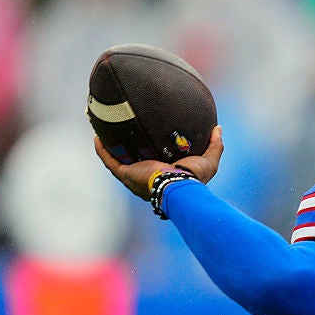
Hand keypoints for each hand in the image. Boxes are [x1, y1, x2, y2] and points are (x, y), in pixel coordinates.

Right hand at [94, 125, 223, 200]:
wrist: (179, 187)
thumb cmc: (194, 178)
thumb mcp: (209, 160)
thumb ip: (215, 145)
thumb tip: (218, 128)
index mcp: (163, 173)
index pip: (154, 161)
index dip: (149, 150)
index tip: (147, 136)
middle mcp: (146, 176)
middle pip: (132, 159)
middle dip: (125, 147)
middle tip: (122, 130)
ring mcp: (134, 176)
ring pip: (117, 160)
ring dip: (109, 147)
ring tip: (103, 131)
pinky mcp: (126, 174)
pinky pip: (110, 161)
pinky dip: (102, 150)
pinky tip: (97, 137)